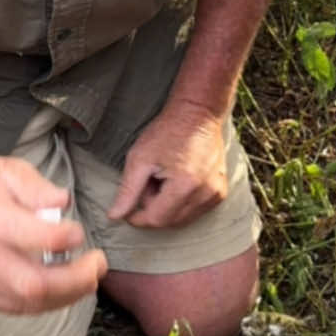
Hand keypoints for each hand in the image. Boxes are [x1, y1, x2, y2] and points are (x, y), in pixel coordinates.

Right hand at [0, 151, 106, 314]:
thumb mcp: (8, 169)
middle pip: (30, 283)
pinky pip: (15, 308)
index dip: (59, 238)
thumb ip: (37, 187)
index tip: (78, 232)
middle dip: (73, 280)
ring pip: (26, 302)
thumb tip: (61, 204)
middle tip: (97, 265)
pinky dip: (45, 303)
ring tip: (87, 277)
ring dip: (66, 295)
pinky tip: (62, 288)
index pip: (24, 234)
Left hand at [108, 105, 226, 228]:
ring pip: (182, 219)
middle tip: (148, 182)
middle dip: (154, 208)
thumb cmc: (166, 132)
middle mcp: (206, 194)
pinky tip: (178, 180)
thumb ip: (127, 191)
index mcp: (185, 185)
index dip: (138, 218)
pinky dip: (181, 203)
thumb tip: (114, 217)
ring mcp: (216, 194)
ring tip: (163, 178)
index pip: (157, 220)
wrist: (197, 114)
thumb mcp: (139, 158)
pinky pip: (195, 211)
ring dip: (167, 206)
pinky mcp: (221, 192)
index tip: (128, 209)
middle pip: (170, 221)